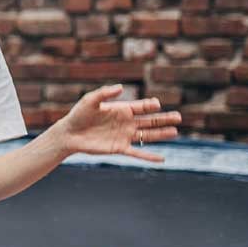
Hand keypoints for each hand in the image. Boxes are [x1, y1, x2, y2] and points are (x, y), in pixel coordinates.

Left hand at [57, 84, 181, 162]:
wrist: (69, 134)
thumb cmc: (79, 115)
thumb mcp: (90, 100)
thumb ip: (105, 93)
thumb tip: (121, 87)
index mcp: (122, 110)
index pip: (141, 107)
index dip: (150, 105)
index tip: (157, 104)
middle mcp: (126, 123)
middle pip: (150, 121)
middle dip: (164, 119)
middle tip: (179, 117)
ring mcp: (124, 136)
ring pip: (147, 135)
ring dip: (161, 134)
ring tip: (175, 132)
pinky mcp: (119, 148)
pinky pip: (137, 153)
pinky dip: (149, 157)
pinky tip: (161, 159)